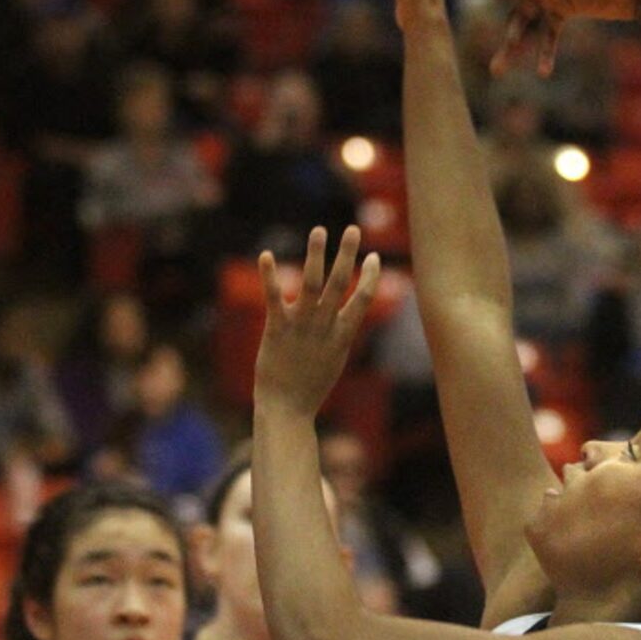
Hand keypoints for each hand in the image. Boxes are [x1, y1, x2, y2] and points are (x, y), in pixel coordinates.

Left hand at [254, 226, 380, 417]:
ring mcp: (301, 327)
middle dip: (348, 255)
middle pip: (339, 284)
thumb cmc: (310, 387)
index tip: (374, 256)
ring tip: (320, 231)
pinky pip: (274, 299)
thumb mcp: (335, 359)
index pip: (363, 300)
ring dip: (316, 255)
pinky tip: (266, 255)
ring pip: (312, 285)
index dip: (370, 276)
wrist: (287, 411)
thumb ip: (341, 334)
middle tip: (352, 228)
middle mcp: (324, 327)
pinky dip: (270, 276)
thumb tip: (350, 318)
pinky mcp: (276, 330)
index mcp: (342, 335)